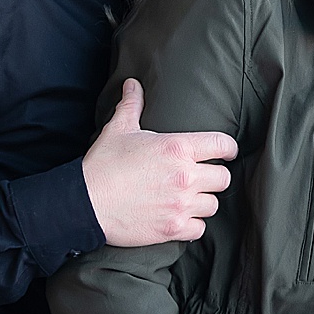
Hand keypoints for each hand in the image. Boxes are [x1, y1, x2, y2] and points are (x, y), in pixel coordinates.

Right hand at [81, 79, 238, 245]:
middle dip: (214, 177)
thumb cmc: (103, 165)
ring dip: (202, 201)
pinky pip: (200, 229)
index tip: (226, 153)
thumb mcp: (118, 129)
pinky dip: (192, 225)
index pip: (223, 145)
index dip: (228, 148)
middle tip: (201, 178)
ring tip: (188, 198)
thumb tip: (132, 84)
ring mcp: (180, 204)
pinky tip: (180, 217)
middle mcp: (185, 176)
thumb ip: (131, 105)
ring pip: (213, 204)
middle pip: (223, 178)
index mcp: (177, 148)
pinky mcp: (173, 228)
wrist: (84, 203)